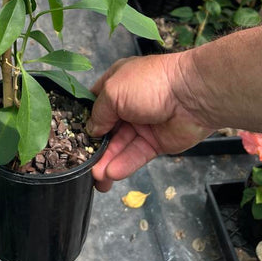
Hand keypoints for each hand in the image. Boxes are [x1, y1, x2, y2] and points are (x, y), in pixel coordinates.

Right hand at [87, 55, 213, 191]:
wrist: (192, 96)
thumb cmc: (149, 84)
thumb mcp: (114, 91)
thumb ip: (98, 113)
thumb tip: (92, 131)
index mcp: (117, 83)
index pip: (94, 102)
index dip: (82, 118)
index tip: (69, 136)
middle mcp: (127, 104)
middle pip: (105, 128)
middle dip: (94, 146)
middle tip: (82, 166)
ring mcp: (141, 124)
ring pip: (119, 145)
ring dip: (107, 160)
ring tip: (96, 177)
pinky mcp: (155, 143)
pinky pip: (136, 154)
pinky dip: (124, 164)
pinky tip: (111, 174)